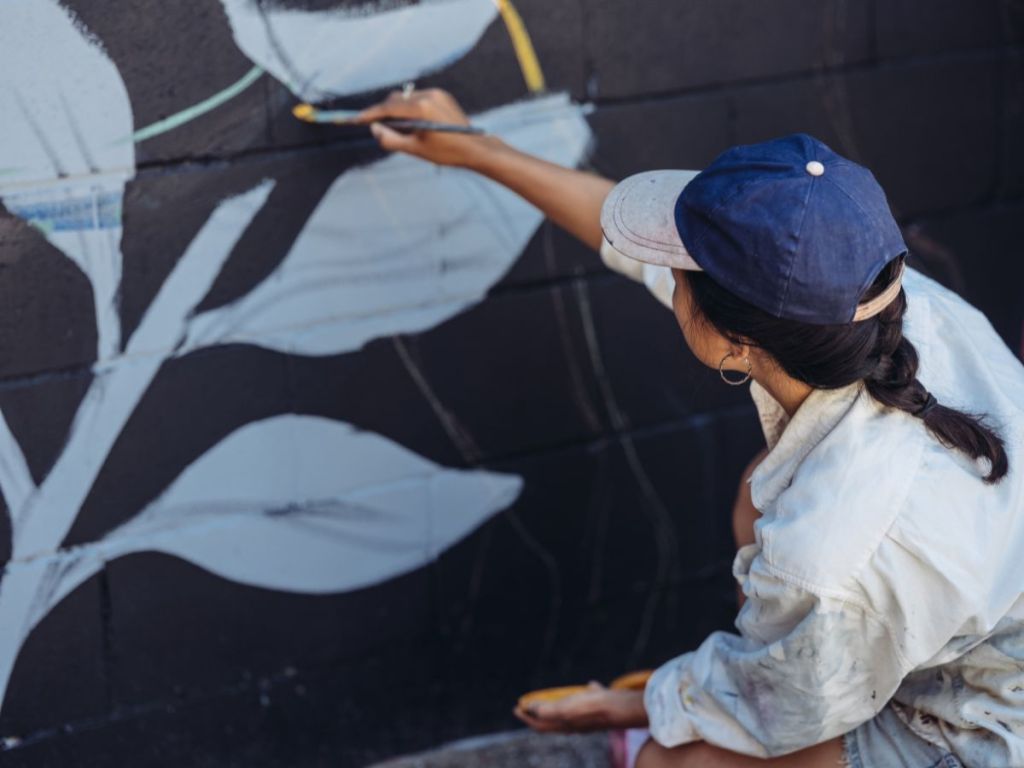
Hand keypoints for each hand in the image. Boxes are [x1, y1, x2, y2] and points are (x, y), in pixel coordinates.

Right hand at [355, 87, 500, 167]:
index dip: (370, 114)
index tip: (356, 119)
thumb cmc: (446, 153)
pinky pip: (419, 98)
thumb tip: (374, 128)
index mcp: (420, 109)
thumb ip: (391, 139)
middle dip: (384, 112)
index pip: (387, 108)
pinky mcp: (442, 95)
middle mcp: (427, 95)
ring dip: (398, 110)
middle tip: (378, 127)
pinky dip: (412, 107)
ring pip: (407, 98)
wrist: (475, 148)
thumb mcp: (415, 149)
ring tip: (400, 128)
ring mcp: (436, 93)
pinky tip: (415, 122)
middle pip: (396, 99)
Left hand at [514, 682, 648, 732]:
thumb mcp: (566, 708)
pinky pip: (592, 700)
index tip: (516, 707)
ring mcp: (590, 715)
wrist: (625, 707)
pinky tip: (591, 686)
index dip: (526, 717)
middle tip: (531, 703)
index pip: (540, 724)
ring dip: (563, 704)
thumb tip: (530, 708)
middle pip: (554, 719)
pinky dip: (587, 694)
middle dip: (540, 712)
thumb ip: (546, 709)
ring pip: (573, 711)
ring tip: (558, 696)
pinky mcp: (602, 707)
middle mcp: (576, 723)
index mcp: (565, 725)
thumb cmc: (594, 708)